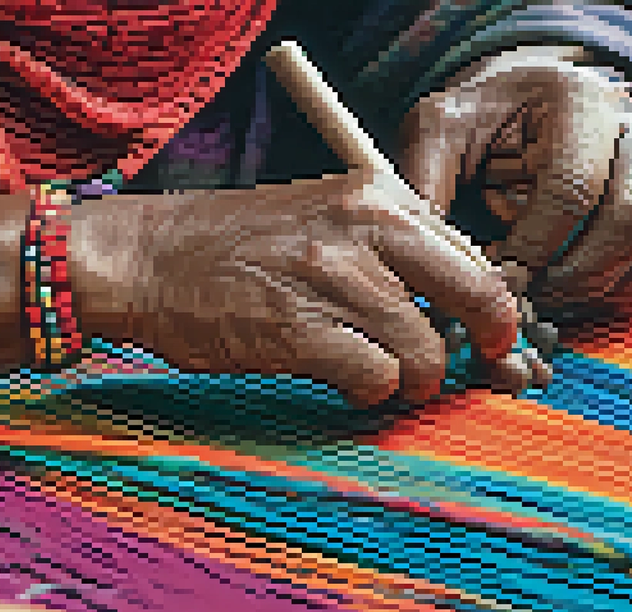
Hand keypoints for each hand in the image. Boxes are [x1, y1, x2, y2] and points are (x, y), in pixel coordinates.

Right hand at [69, 169, 520, 408]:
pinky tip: (348, 386)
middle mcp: (361, 229)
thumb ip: (385, 249)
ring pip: (426, 351)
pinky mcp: (298, 331)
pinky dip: (371, 394)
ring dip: (413, 382)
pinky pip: (376, 378)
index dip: (487, 308)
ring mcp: (330, 280)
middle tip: (456, 371)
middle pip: (474, 298)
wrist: (144, 259)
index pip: (471, 255)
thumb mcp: (319, 218)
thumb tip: (454, 304)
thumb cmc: (228, 245)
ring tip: (385, 383)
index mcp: (374, 197)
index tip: (483, 338)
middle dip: (477, 347)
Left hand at [399, 46, 631, 324]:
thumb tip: (426, 253)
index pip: (573, 190)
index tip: (496, 279)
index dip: (533, 248)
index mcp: (579, 100)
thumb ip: (424, 182)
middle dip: (570, 277)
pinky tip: (581, 289)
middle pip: (630, 225)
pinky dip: (630, 287)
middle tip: (523, 298)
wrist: (530, 103)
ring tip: (546, 294)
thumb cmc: (482, 122)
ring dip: (600, 287)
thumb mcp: (438, 134)